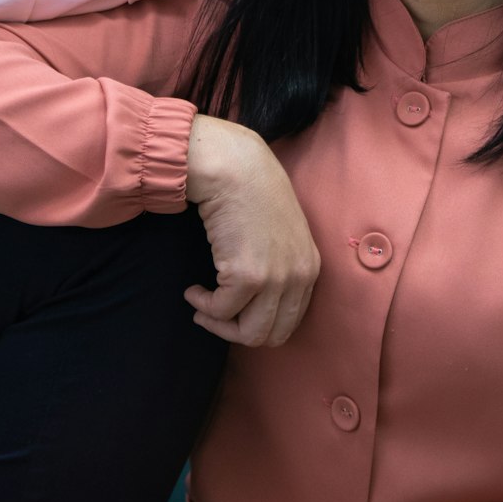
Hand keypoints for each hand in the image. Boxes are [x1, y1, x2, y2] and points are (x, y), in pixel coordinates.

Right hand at [184, 114, 319, 346]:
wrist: (235, 166)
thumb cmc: (251, 190)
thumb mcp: (281, 230)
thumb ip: (280, 262)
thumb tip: (257, 297)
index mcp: (310, 267)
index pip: (290, 320)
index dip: (258, 323)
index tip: (235, 314)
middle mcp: (299, 276)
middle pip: (272, 334)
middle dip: (238, 331)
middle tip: (213, 314)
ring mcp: (276, 278)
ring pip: (249, 333)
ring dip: (219, 324)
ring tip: (202, 305)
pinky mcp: (248, 276)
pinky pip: (222, 311)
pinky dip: (203, 305)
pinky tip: (193, 290)